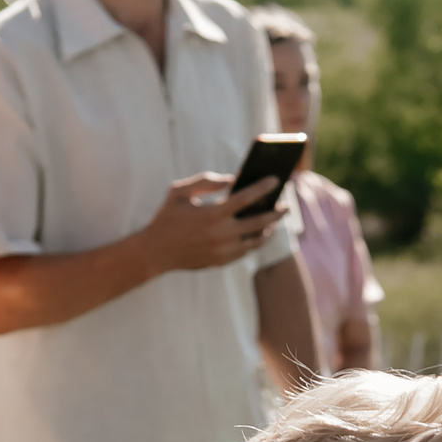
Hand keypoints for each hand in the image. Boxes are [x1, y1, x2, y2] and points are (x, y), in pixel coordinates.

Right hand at [134, 172, 284, 274]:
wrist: (155, 252)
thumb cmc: (167, 217)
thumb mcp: (180, 191)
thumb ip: (206, 181)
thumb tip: (232, 179)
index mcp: (212, 213)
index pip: (245, 198)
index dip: (262, 188)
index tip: (276, 179)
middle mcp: (221, 234)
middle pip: (259, 222)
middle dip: (276, 212)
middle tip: (286, 205)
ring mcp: (223, 251)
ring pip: (256, 240)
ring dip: (268, 229)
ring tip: (275, 219)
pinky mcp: (222, 262)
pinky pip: (246, 251)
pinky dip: (255, 241)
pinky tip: (260, 232)